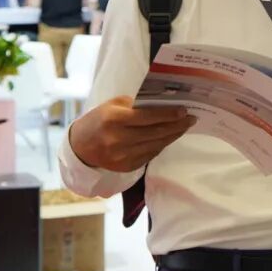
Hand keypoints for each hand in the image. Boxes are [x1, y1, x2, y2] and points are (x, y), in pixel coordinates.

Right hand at [68, 96, 196, 171]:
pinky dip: (162, 145)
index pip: (148, 117)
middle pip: (156, 133)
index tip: (184, 111)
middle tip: (191, 119)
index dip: (168, 114)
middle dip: (177, 125)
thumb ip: (137, 105)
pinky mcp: (126, 166)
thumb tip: (165, 104)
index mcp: (114, 120)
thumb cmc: (99, 119)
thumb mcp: (114, 105)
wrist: (80, 146)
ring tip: (184, 127)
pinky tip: (169, 137)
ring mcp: (122, 156)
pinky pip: (151, 154)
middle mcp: (118, 139)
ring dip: (173, 135)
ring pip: (156, 145)